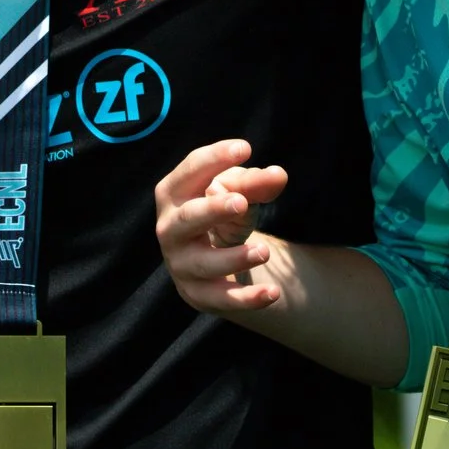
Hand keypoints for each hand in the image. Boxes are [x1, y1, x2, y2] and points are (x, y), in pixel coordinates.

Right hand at [153, 139, 288, 315]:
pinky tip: (273, 293)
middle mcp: (170, 229)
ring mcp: (181, 264)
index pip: (190, 172)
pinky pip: (222, 299)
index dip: (215, 159)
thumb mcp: (239, 193)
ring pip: (204, 264)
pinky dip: (247, 298)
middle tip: (241, 203)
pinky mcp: (198, 294)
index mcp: (173, 194)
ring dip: (234, 257)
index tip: (245, 148)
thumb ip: (257, 182)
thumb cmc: (222, 214)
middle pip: (187, 219)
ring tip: (264, 251)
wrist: (214, 262)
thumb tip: (278, 175)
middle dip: (212, 210)